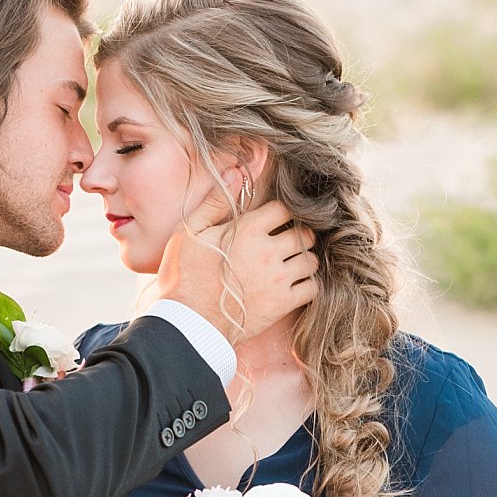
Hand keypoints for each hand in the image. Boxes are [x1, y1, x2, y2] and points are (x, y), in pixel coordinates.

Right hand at [154, 178, 319, 344]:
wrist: (189, 323)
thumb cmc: (184, 277)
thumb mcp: (190, 233)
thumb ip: (215, 202)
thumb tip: (236, 173)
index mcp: (248, 230)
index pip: (284, 210)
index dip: (282, 214)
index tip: (276, 221)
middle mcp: (268, 252)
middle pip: (304, 234)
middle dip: (299, 235)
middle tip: (288, 242)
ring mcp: (278, 279)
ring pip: (311, 260)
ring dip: (304, 259)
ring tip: (292, 263)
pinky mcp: (283, 304)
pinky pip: (312, 288)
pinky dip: (308, 284)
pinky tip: (295, 284)